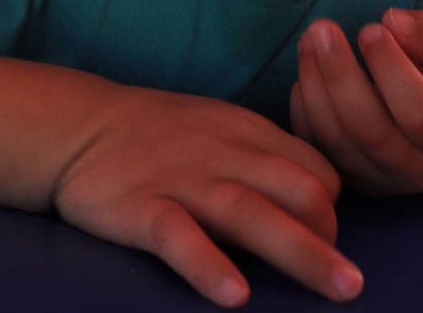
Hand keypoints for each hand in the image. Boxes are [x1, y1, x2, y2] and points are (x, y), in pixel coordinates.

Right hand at [54, 86, 363, 306]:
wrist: (79, 126)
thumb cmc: (157, 134)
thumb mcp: (218, 125)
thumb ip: (262, 156)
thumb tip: (316, 201)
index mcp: (246, 132)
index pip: (317, 169)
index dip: (333, 209)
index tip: (326, 240)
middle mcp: (224, 154)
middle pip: (300, 189)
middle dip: (332, 236)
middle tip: (343, 282)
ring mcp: (184, 182)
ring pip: (253, 213)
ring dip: (303, 253)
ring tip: (341, 289)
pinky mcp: (143, 208)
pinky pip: (181, 236)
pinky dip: (209, 265)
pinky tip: (235, 295)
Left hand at [290, 9, 422, 195]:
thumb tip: (392, 22)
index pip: (422, 113)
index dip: (392, 70)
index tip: (370, 28)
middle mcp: (419, 169)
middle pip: (370, 130)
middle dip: (339, 75)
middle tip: (322, 28)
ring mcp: (380, 179)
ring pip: (336, 140)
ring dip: (315, 85)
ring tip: (309, 39)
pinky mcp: (348, 175)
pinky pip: (316, 146)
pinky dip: (303, 107)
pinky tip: (307, 67)